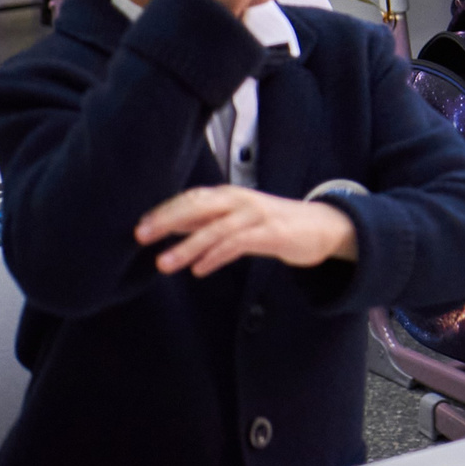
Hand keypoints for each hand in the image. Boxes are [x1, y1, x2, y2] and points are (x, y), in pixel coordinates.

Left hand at [136, 185, 357, 277]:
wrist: (323, 227)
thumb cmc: (275, 224)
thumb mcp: (238, 219)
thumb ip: (207, 221)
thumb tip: (170, 226)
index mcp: (230, 195)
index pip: (191, 198)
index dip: (165, 211)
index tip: (141, 227)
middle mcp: (241, 200)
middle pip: (199, 206)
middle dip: (168, 220)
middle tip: (141, 236)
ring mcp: (257, 215)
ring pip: (216, 228)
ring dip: (188, 246)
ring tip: (164, 264)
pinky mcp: (271, 233)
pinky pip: (238, 243)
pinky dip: (216, 256)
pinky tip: (199, 270)